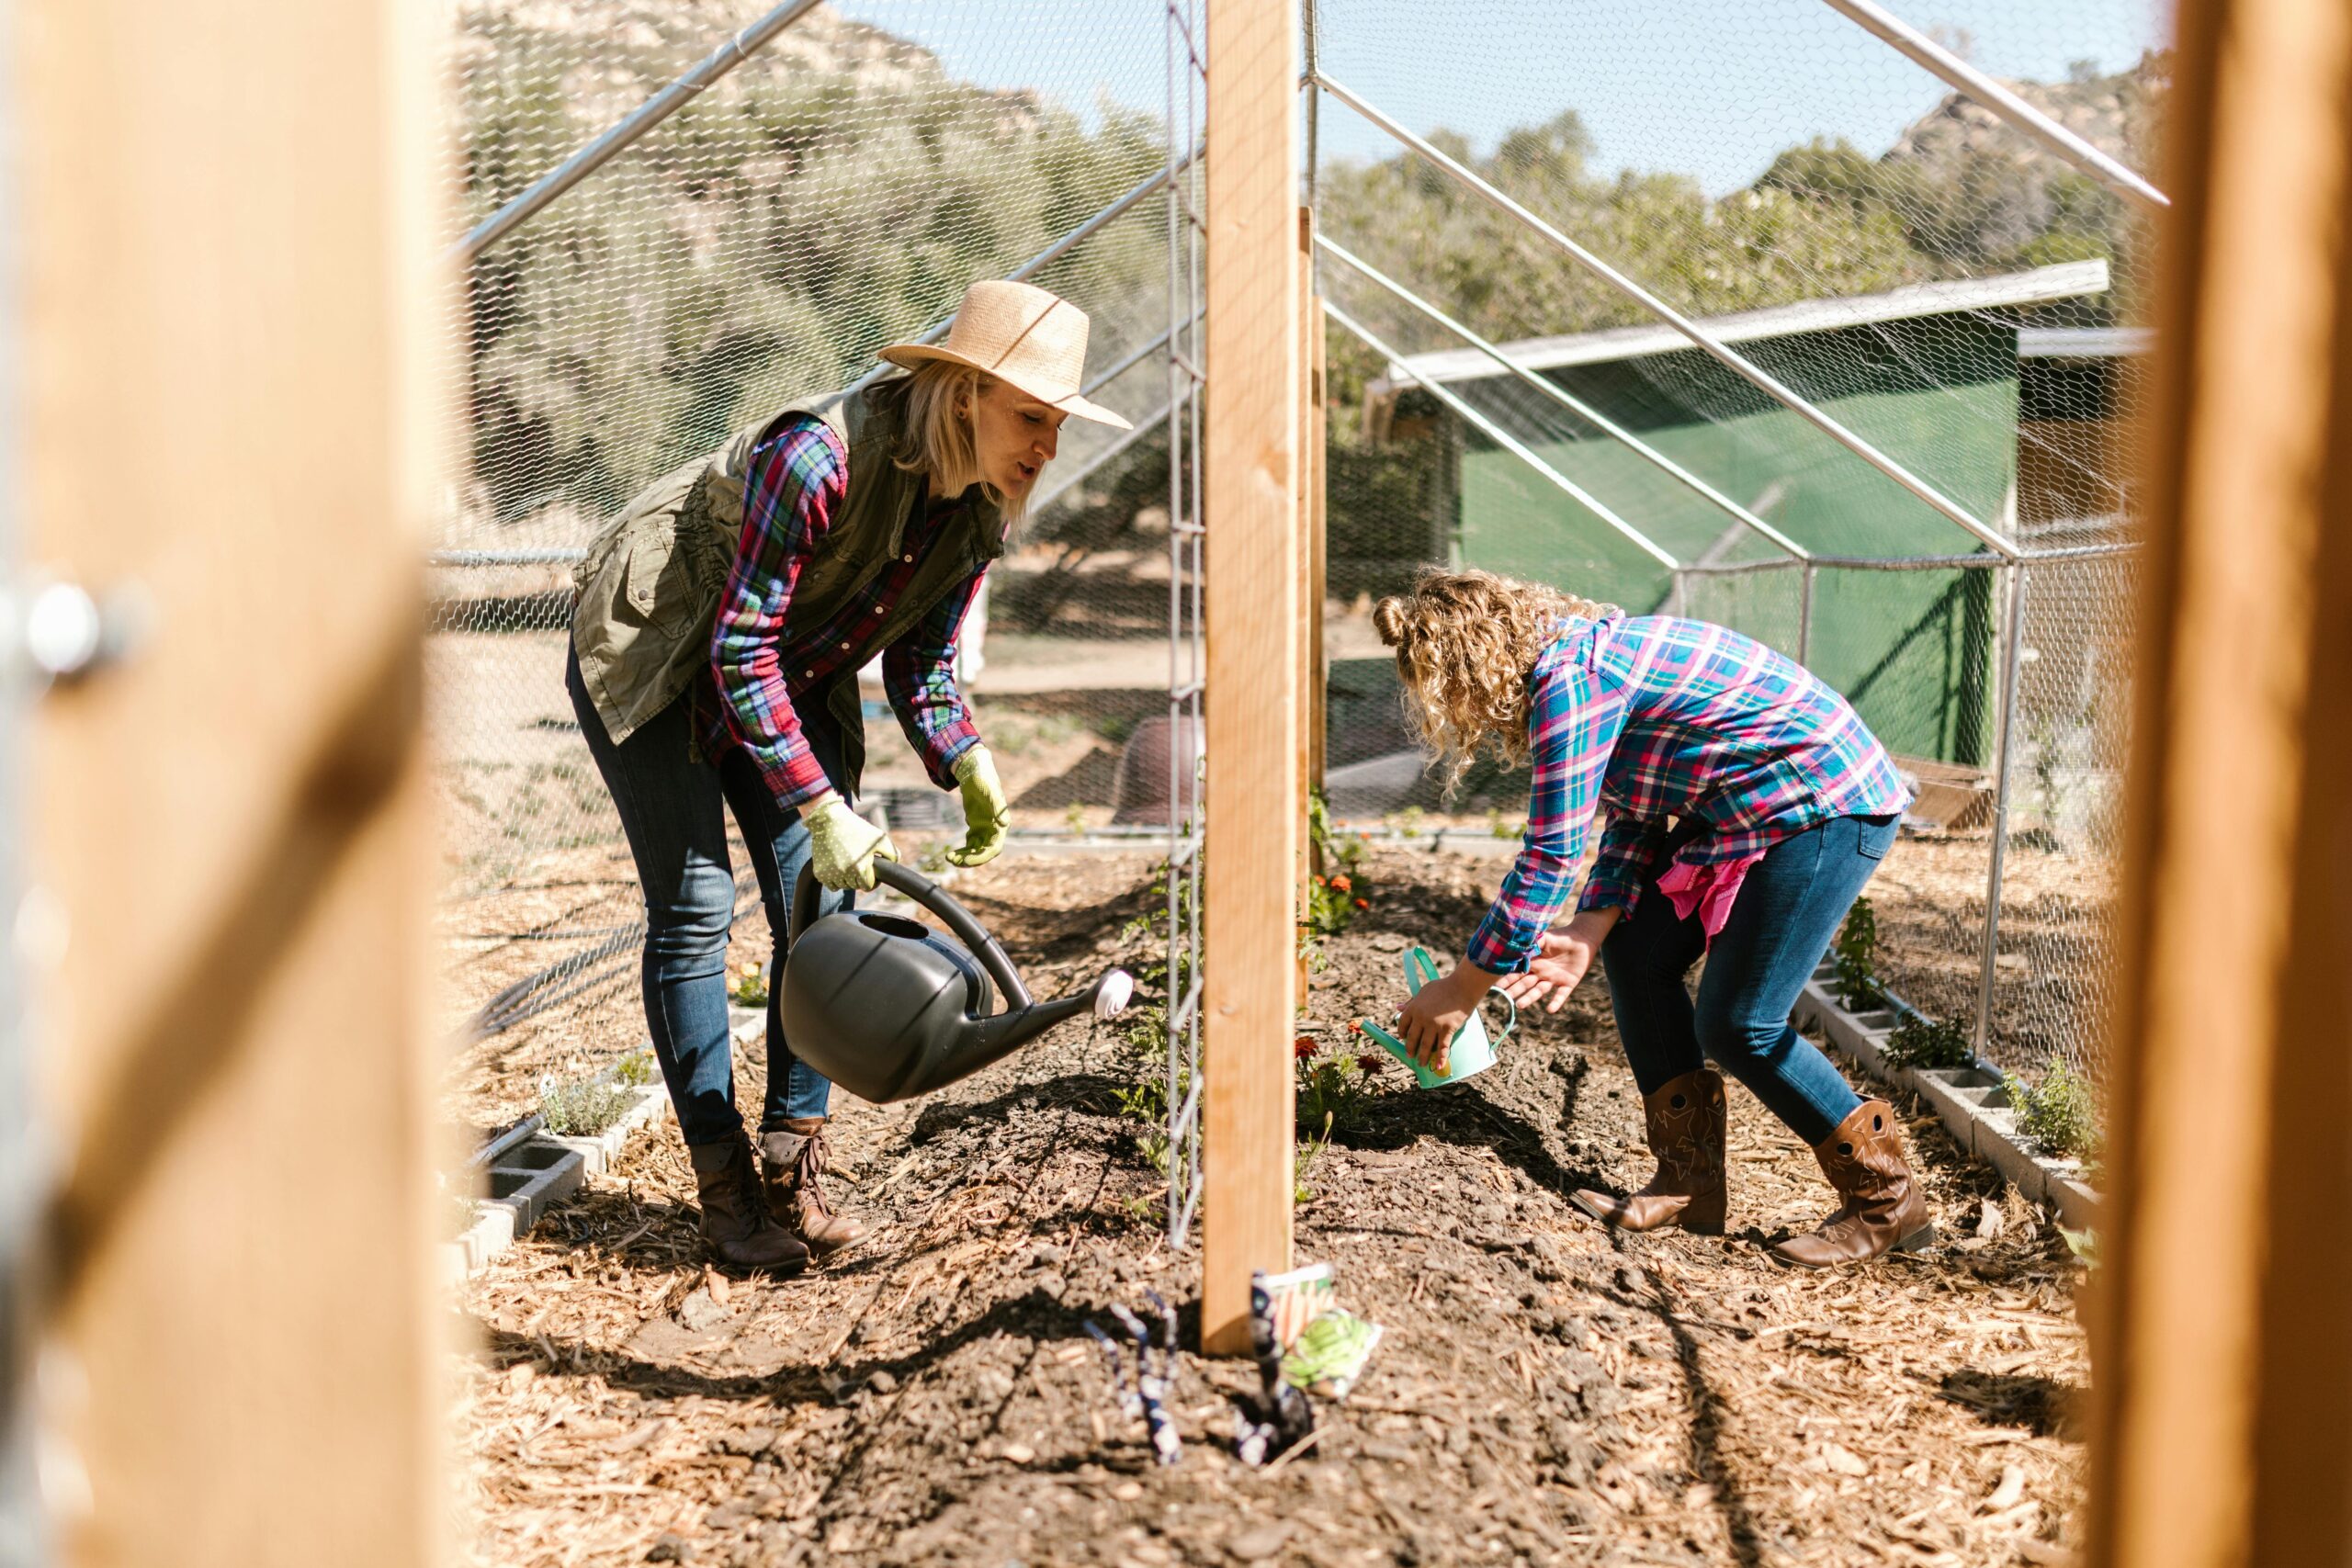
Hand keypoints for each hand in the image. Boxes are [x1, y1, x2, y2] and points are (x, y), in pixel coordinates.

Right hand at [804, 794, 897, 890]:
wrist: (829, 821)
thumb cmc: (856, 829)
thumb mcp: (879, 838)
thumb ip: (891, 853)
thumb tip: (895, 864)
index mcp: (860, 868)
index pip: (868, 887)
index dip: (872, 880)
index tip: (871, 872)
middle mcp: (844, 873)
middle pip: (855, 887)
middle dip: (859, 878)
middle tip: (859, 864)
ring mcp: (830, 873)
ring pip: (843, 886)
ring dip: (847, 879)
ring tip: (848, 862)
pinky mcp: (819, 872)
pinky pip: (831, 885)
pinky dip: (834, 879)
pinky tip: (838, 866)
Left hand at [945, 745, 1008, 867]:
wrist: (975, 771)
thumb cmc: (984, 779)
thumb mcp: (990, 791)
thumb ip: (997, 806)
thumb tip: (1004, 824)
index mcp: (1000, 824)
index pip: (994, 847)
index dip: (981, 857)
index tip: (966, 861)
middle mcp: (994, 829)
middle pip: (984, 852)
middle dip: (970, 859)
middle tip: (953, 861)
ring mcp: (984, 829)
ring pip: (976, 850)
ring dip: (964, 857)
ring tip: (949, 858)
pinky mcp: (975, 826)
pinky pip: (970, 844)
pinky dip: (962, 851)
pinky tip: (952, 853)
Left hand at [1396, 961, 1495, 1075]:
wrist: (1462, 986)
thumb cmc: (1443, 987)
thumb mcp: (1424, 991)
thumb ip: (1411, 1002)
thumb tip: (1397, 1008)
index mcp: (1414, 1007)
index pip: (1403, 1023)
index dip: (1402, 1032)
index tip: (1403, 1038)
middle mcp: (1421, 1017)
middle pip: (1413, 1037)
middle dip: (1410, 1048)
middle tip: (1410, 1055)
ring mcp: (1434, 1024)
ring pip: (1426, 1045)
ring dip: (1423, 1056)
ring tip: (1422, 1063)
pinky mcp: (1448, 1029)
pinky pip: (1443, 1047)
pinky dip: (1441, 1058)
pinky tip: (1439, 1066)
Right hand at [1495, 908, 1619, 1013]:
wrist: (1582, 938)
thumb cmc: (1561, 937)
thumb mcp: (1543, 938)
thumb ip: (1531, 944)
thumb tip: (1515, 949)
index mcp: (1534, 963)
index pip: (1517, 973)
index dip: (1507, 979)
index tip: (1496, 987)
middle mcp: (1541, 973)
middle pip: (1525, 984)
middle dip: (1514, 991)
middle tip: (1504, 998)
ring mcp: (1554, 979)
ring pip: (1539, 991)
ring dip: (1529, 998)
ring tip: (1520, 1006)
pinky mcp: (1568, 983)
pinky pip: (1561, 995)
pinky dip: (1556, 1002)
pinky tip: (1550, 1010)